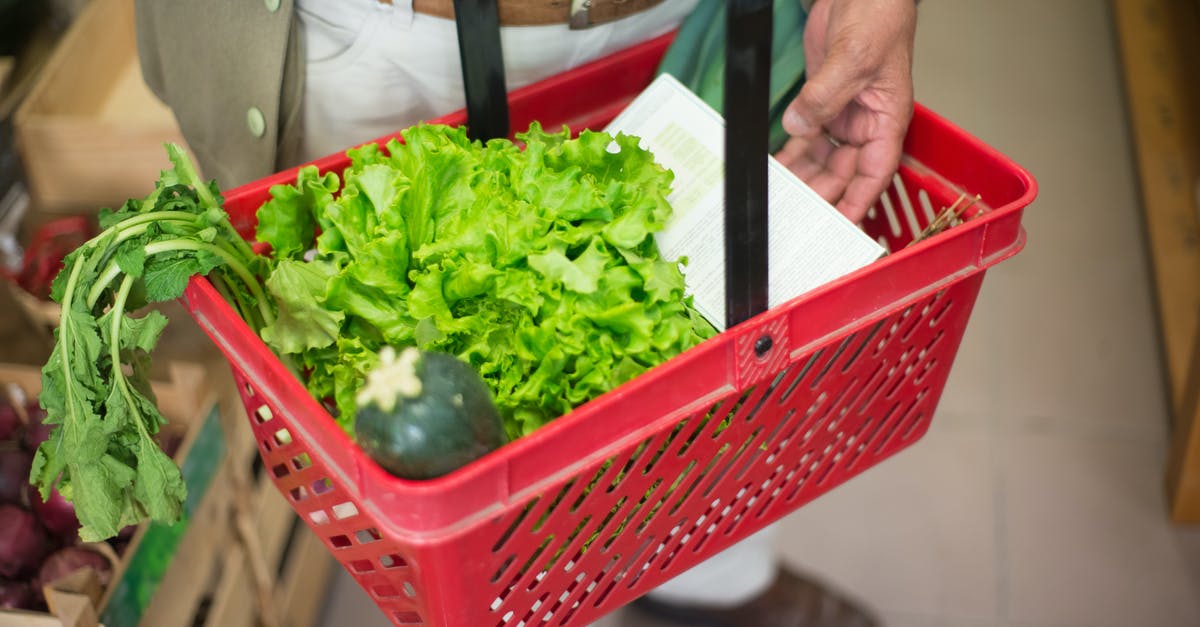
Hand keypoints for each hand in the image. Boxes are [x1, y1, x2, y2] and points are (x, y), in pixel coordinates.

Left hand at [774, 0, 916, 221]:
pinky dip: (792, 154)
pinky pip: (807, 137)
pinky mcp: (821, 102)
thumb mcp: (854, 58)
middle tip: (796, 214)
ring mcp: (843, 114)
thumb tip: (800, 125)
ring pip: (823, 159)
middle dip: (821, 194)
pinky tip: (777, 169)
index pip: (874, 173)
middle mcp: (866, 123)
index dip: (857, 202)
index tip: (840, 225)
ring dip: (803, 177)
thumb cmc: (880, 16)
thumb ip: (825, 96)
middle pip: (844, 172)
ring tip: (782, 198)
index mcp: (887, 119)